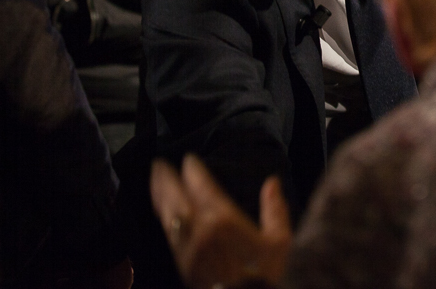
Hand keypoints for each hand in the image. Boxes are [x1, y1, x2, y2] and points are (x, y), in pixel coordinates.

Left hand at [151, 155, 292, 288]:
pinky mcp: (181, 264)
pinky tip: (165, 213)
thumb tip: (272, 182)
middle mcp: (198, 231)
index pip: (201, 187)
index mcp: (222, 220)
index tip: (188, 159)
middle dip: (165, 180)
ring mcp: (186, 249)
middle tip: (158, 164)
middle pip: (175, 198)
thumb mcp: (280, 242)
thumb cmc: (264, 275)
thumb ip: (275, 210)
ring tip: (155, 182)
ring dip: (159, 196)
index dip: (193, 171)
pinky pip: (168, 233)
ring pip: (167, 216)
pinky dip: (163, 217)